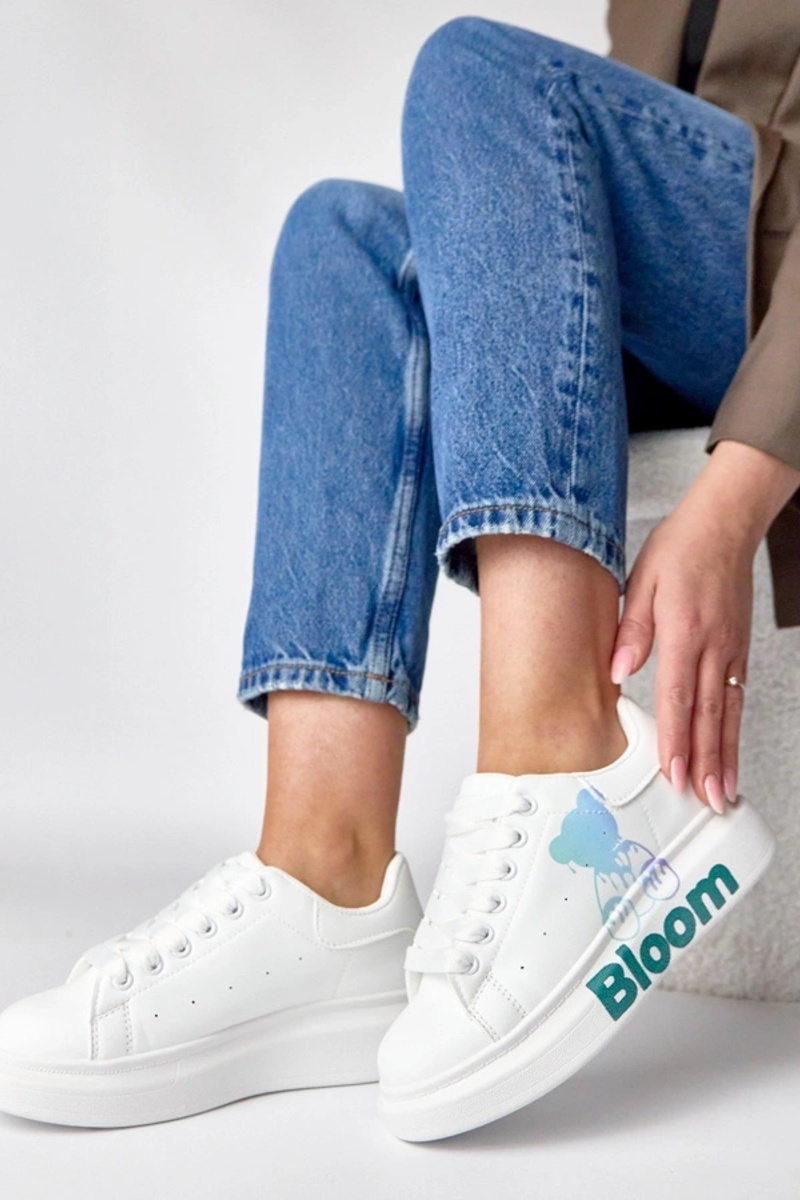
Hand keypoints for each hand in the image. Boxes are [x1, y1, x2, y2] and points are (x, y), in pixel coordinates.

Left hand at [610, 439, 799, 812]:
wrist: (724, 525)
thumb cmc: (680, 549)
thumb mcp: (641, 581)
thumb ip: (631, 630)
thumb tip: (617, 671)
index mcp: (685, 633)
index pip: (677, 697)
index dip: (675, 740)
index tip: (673, 773)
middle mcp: (713, 648)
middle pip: (708, 715)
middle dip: (706, 763)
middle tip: (704, 800)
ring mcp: (731, 651)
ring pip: (728, 713)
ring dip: (726, 756)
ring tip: (724, 793)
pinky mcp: (738, 650)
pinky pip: (737, 698)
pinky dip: (734, 730)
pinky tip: (732, 752)